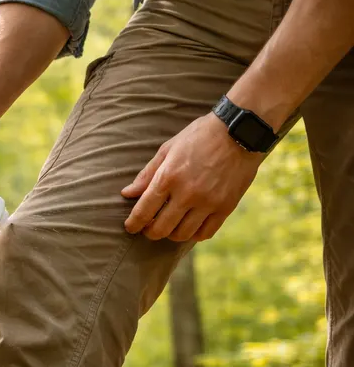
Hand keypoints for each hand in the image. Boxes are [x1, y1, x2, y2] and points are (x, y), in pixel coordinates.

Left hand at [122, 114, 264, 241]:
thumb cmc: (199, 137)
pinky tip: (189, 226)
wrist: (240, 132)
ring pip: (182, 235)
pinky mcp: (226, 207)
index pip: (144, 211)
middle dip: (150, 232)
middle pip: (161, 229)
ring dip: (171, 234)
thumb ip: (146, 174)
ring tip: (169, 226)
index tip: (130, 227)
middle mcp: (188, 193)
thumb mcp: (168, 149)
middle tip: (148, 228)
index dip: (134, 224)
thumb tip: (126, 194)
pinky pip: (205, 233)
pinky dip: (194, 234)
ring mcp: (208, 202)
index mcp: (169, 177)